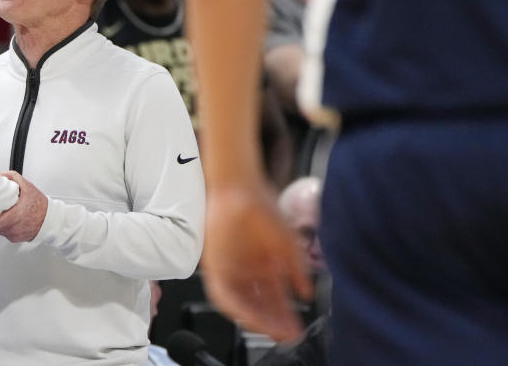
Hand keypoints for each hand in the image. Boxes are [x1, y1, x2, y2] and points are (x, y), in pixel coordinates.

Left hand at [0, 171, 46, 242]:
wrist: (50, 218)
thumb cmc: (39, 204)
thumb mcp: (26, 186)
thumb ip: (12, 177)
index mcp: (16, 215)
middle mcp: (14, 227)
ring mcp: (14, 234)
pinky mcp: (15, 238)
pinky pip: (3, 233)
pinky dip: (2, 227)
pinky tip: (5, 220)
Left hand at [202, 183, 311, 340]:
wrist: (239, 186)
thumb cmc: (262, 206)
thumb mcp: (287, 243)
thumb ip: (297, 269)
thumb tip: (306, 293)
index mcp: (263, 264)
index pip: (273, 298)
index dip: (284, 315)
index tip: (295, 327)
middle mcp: (247, 270)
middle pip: (259, 305)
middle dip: (273, 322)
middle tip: (286, 335)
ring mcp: (230, 268)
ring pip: (242, 303)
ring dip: (256, 319)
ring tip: (271, 330)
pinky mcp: (214, 265)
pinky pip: (222, 294)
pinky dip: (235, 306)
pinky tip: (249, 316)